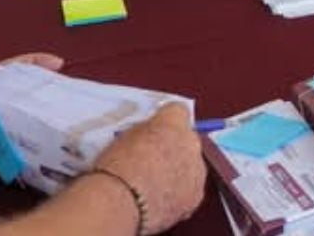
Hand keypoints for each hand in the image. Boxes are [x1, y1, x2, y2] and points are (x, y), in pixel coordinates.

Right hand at [91, 104, 205, 232]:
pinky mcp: (196, 196)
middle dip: (172, 148)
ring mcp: (198, 170)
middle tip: (151, 161)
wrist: (121, 203)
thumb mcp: (124, 137)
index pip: (177, 110)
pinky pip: (190, 190)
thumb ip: (144, 132)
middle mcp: (191, 141)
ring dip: (178, 171)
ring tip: (153, 185)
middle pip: (186, 139)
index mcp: (173, 120)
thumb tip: (148, 138)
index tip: (153, 131)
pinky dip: (178, 194)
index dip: (164, 121)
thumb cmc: (116, 167)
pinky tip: (158, 201)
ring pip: (191, 166)